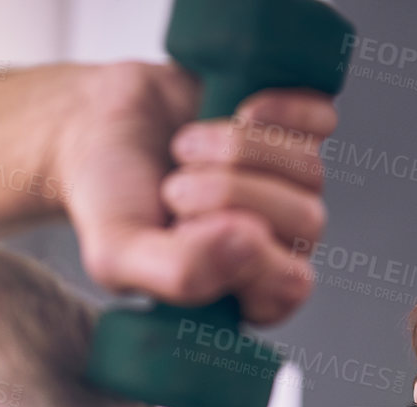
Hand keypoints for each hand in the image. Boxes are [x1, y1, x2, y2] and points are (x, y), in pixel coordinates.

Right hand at [58, 62, 336, 324]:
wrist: (95, 125)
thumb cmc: (109, 200)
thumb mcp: (118, 256)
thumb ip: (180, 273)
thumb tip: (255, 243)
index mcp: (247, 288)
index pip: (290, 286)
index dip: (245, 255)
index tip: (183, 230)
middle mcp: (278, 240)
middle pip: (305, 223)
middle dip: (231, 195)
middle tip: (174, 189)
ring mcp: (288, 182)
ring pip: (309, 171)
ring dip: (238, 150)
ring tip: (183, 149)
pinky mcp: (291, 126)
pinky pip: (321, 119)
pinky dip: (277, 109)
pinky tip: (234, 107)